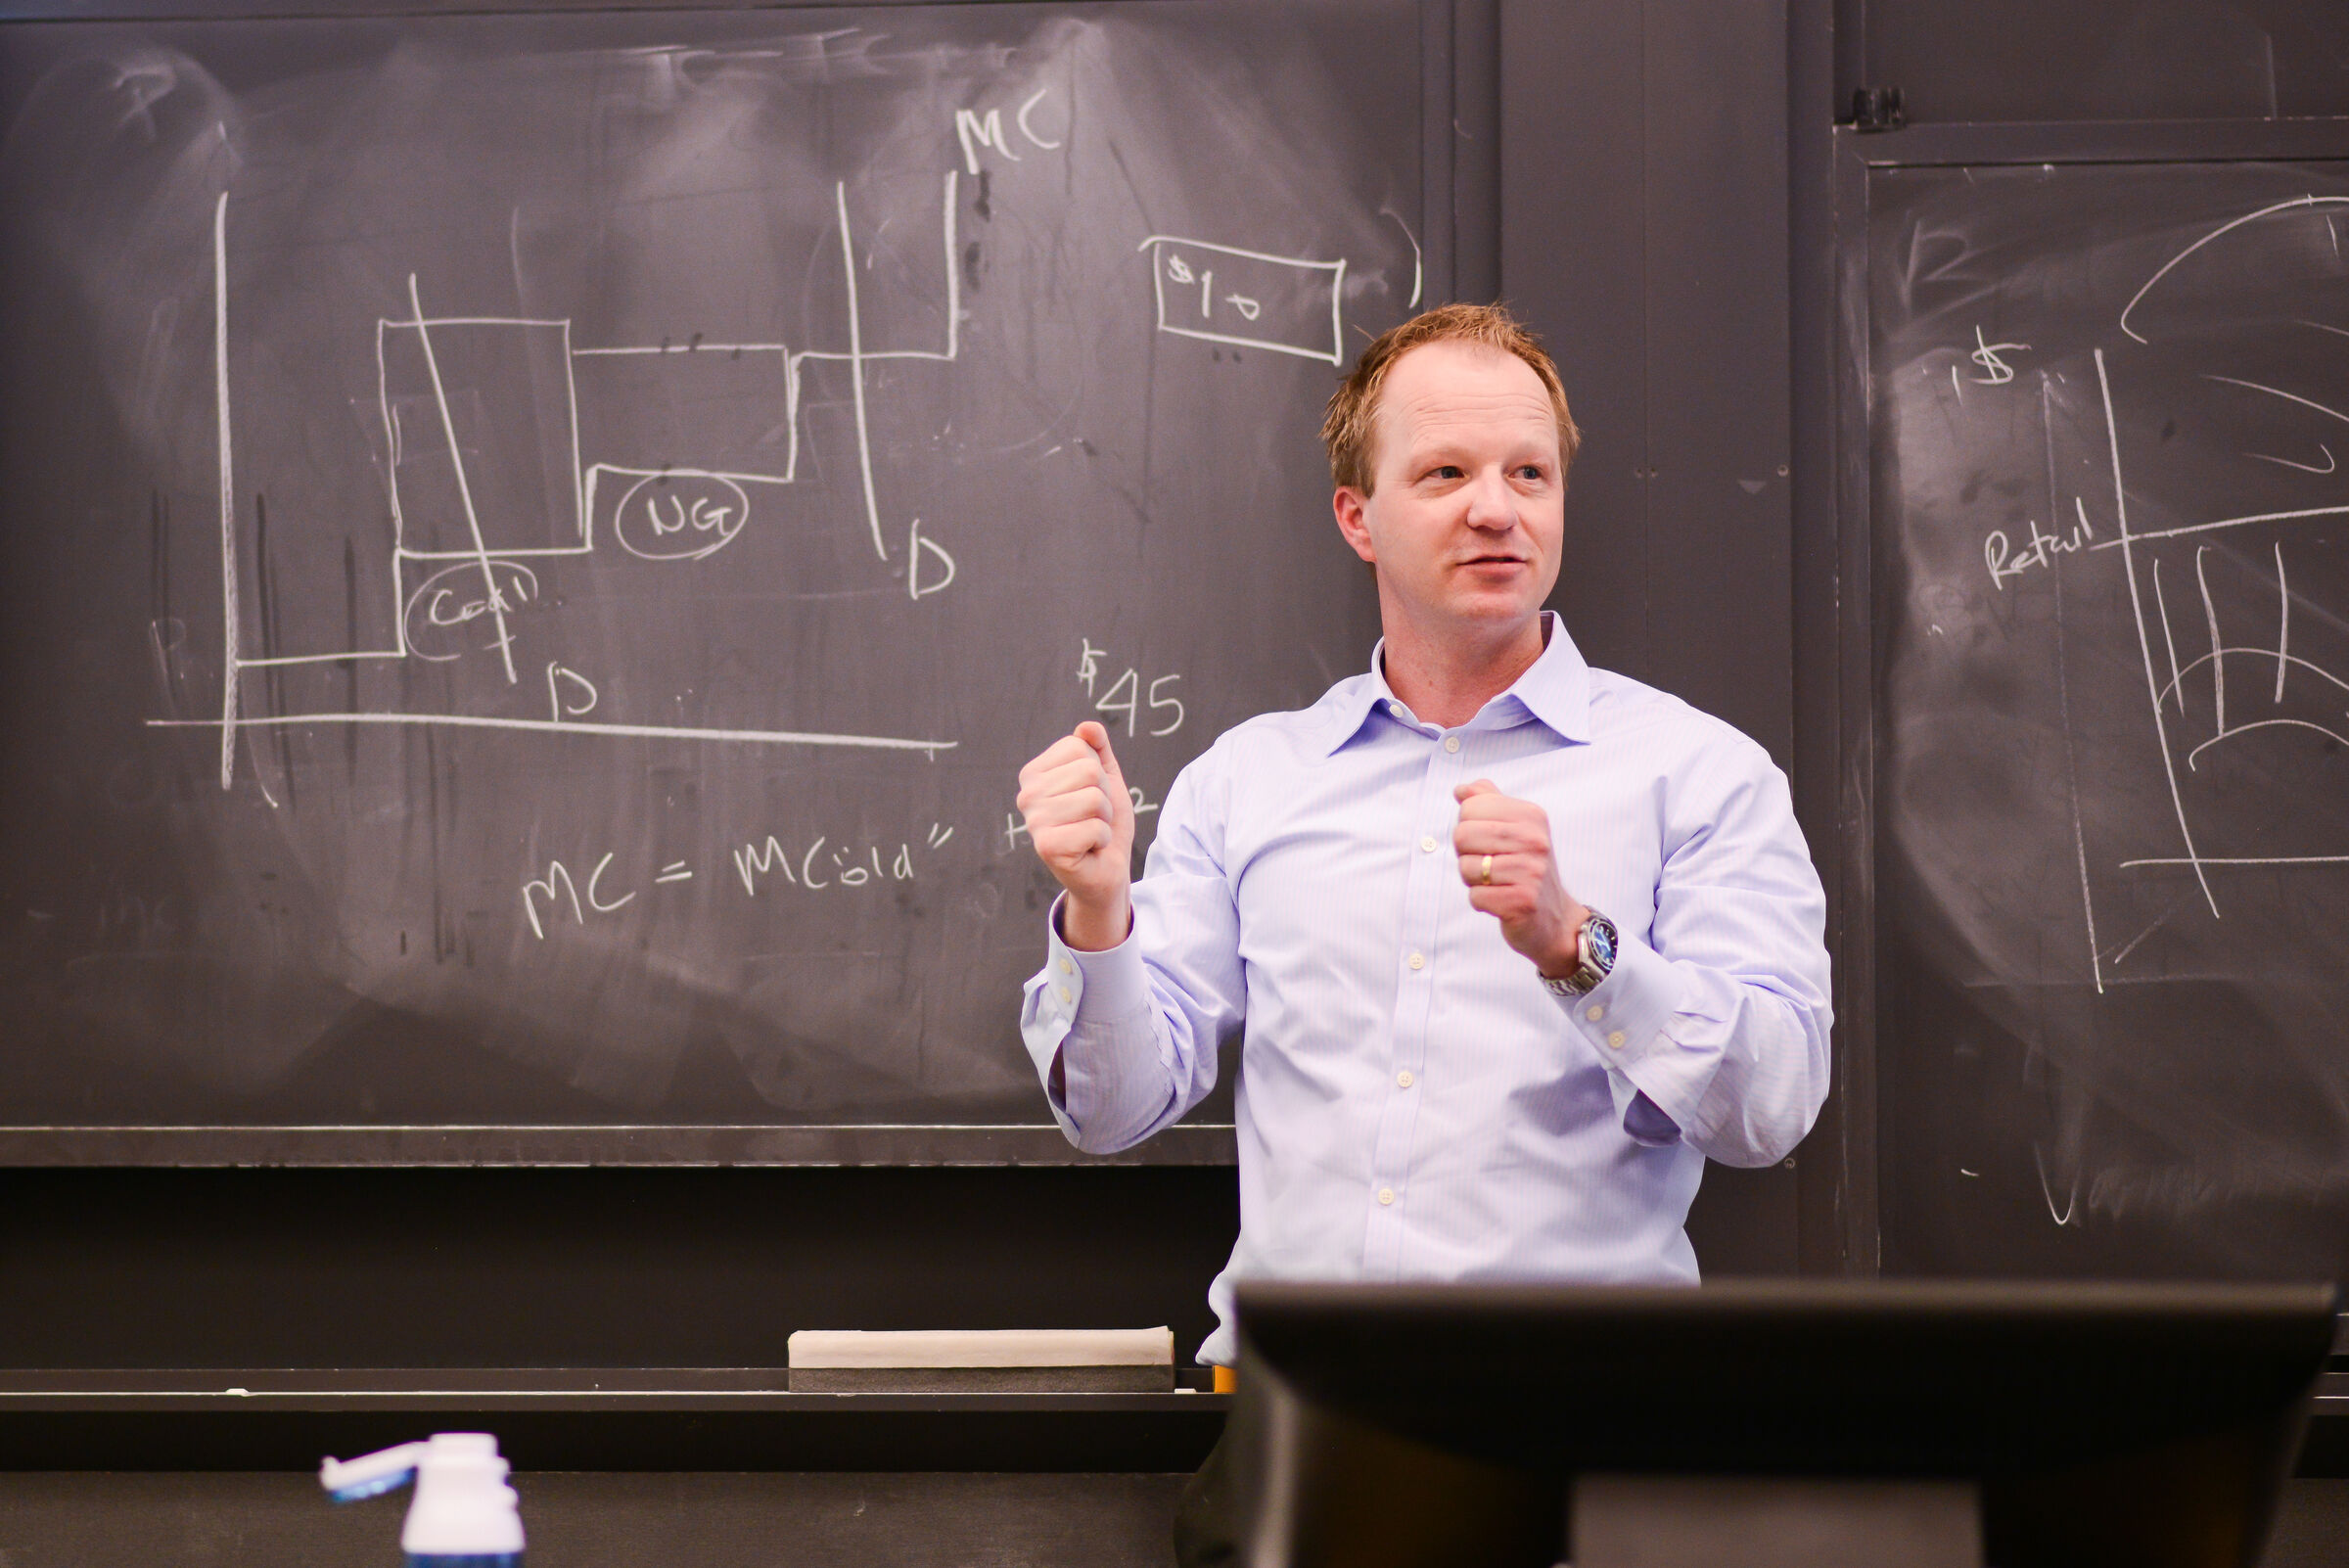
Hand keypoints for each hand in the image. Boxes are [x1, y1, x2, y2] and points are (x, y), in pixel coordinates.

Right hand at [1016, 721, 1135, 950]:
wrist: (1106, 867)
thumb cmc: (1102, 821)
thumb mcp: (1106, 777)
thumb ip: (1098, 748)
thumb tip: (1087, 726)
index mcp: (1034, 773)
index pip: (1078, 746)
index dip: (1098, 771)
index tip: (1090, 795)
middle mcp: (1026, 795)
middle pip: (1089, 772)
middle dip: (1104, 796)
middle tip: (1092, 817)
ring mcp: (1033, 822)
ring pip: (1094, 799)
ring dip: (1103, 819)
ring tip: (1090, 832)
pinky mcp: (1046, 847)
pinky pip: (1094, 827)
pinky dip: (1101, 839)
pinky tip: (1088, 849)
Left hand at [1452, 779, 1590, 977]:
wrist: (1554, 916)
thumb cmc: (1525, 867)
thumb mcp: (1514, 828)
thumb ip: (1488, 802)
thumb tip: (1461, 789)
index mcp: (1531, 815)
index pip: (1469, 808)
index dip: (1469, 827)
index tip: (1489, 842)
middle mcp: (1534, 840)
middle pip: (1463, 835)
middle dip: (1467, 854)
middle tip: (1491, 865)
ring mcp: (1531, 871)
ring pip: (1466, 868)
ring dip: (1474, 880)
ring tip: (1498, 882)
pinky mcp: (1522, 902)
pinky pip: (1475, 896)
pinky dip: (1481, 901)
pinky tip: (1501, 900)